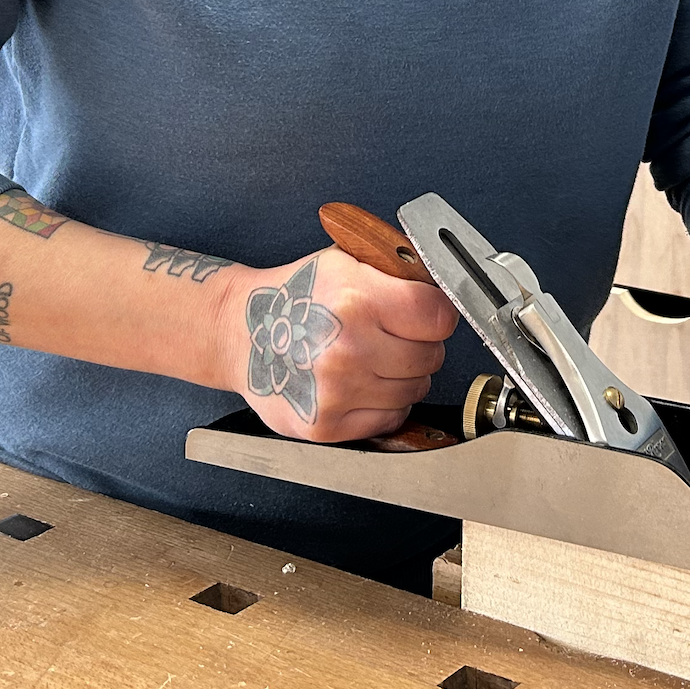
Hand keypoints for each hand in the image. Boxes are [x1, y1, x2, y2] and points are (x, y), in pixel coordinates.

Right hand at [219, 246, 456, 442]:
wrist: (242, 333)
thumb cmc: (295, 296)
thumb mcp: (343, 262)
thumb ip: (395, 270)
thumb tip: (447, 280)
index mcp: (356, 300)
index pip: (438, 316)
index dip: (435, 314)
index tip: (424, 314)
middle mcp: (348, 349)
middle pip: (431, 356)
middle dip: (419, 345)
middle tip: (392, 336)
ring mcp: (338, 391)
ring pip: (414, 390)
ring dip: (402, 376)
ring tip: (372, 359)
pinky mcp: (328, 426)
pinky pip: (390, 418)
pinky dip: (384, 404)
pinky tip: (362, 384)